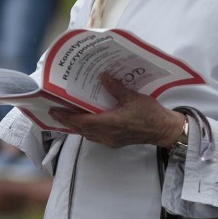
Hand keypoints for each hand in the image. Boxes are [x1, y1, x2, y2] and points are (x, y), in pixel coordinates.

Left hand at [49, 74, 185, 148]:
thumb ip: (115, 88)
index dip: (66, 116)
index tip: (54, 110)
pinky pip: (95, 137)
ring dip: (76, 126)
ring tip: (67, 116)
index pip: (82, 121)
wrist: (163, 130)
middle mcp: (107, 135)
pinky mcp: (115, 142)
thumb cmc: (150, 114)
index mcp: (110, 123)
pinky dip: (86, 129)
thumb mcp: (132, 97)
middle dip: (67, 121)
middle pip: (81, 129)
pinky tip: (86, 122)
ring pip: (87, 134)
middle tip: (55, 112)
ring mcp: (110, 140)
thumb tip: (102, 77)